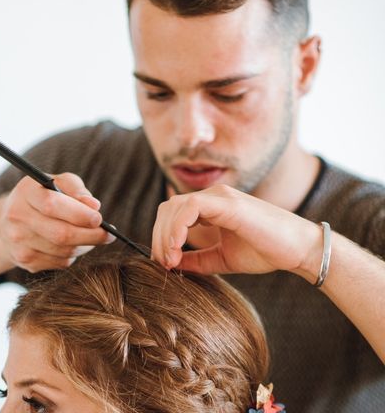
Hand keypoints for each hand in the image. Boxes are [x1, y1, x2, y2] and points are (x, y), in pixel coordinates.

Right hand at [0, 172, 114, 272]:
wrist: (10, 222)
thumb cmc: (43, 197)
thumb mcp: (57, 183)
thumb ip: (76, 189)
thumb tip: (94, 206)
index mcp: (26, 192)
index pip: (52, 205)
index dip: (79, 214)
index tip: (99, 218)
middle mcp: (17, 217)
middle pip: (60, 234)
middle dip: (90, 236)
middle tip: (108, 235)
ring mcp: (18, 242)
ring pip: (63, 251)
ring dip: (84, 245)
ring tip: (91, 236)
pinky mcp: (25, 260)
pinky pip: (59, 262)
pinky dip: (73, 255)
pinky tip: (73, 244)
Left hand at [151, 185, 322, 281]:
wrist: (299, 251)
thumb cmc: (266, 252)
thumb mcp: (221, 258)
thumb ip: (196, 259)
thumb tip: (171, 263)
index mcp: (211, 206)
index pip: (172, 212)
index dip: (162, 236)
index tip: (164, 262)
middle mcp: (213, 196)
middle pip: (168, 208)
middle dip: (159, 236)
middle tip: (163, 263)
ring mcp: (220, 196)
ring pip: (175, 205)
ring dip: (166, 234)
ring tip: (169, 259)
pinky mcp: (228, 203)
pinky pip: (190, 207)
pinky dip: (178, 227)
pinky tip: (178, 247)